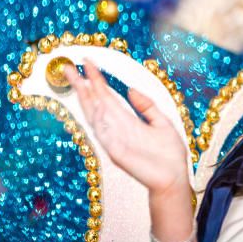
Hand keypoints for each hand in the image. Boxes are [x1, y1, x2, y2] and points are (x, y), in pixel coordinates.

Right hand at [64, 60, 189, 197]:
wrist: (174, 179)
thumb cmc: (168, 155)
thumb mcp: (162, 123)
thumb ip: (147, 107)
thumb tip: (130, 89)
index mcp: (127, 121)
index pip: (106, 96)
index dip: (97, 79)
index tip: (88, 62)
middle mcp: (117, 129)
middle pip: (95, 104)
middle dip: (83, 86)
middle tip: (68, 67)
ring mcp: (115, 142)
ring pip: (96, 117)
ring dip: (87, 101)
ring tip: (79, 82)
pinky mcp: (119, 155)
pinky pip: (106, 137)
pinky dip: (99, 124)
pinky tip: (94, 109)